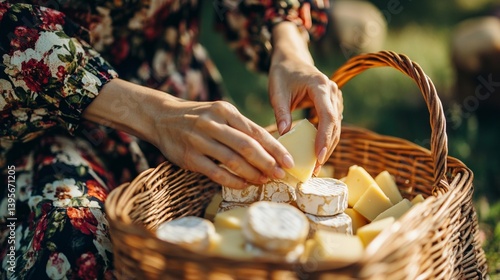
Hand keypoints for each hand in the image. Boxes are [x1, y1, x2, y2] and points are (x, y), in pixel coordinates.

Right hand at [84, 79, 293, 188]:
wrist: (162, 117)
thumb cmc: (199, 117)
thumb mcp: (220, 113)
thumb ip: (242, 128)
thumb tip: (272, 147)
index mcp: (225, 111)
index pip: (256, 131)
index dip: (275, 148)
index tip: (289, 161)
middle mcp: (213, 124)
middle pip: (246, 146)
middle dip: (267, 163)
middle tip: (281, 174)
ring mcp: (199, 141)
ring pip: (232, 161)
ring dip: (252, 174)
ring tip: (265, 181)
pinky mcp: (189, 157)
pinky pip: (216, 173)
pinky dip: (233, 181)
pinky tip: (244, 185)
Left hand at [270, 22, 342, 172]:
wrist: (291, 59)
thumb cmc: (282, 74)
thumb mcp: (277, 92)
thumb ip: (281, 112)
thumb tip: (284, 135)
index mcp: (320, 86)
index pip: (328, 116)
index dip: (325, 138)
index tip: (319, 157)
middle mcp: (332, 92)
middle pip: (335, 125)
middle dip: (327, 148)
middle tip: (316, 168)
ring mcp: (335, 98)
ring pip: (336, 127)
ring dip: (328, 146)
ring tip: (316, 166)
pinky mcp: (332, 105)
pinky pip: (332, 125)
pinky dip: (325, 139)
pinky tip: (316, 154)